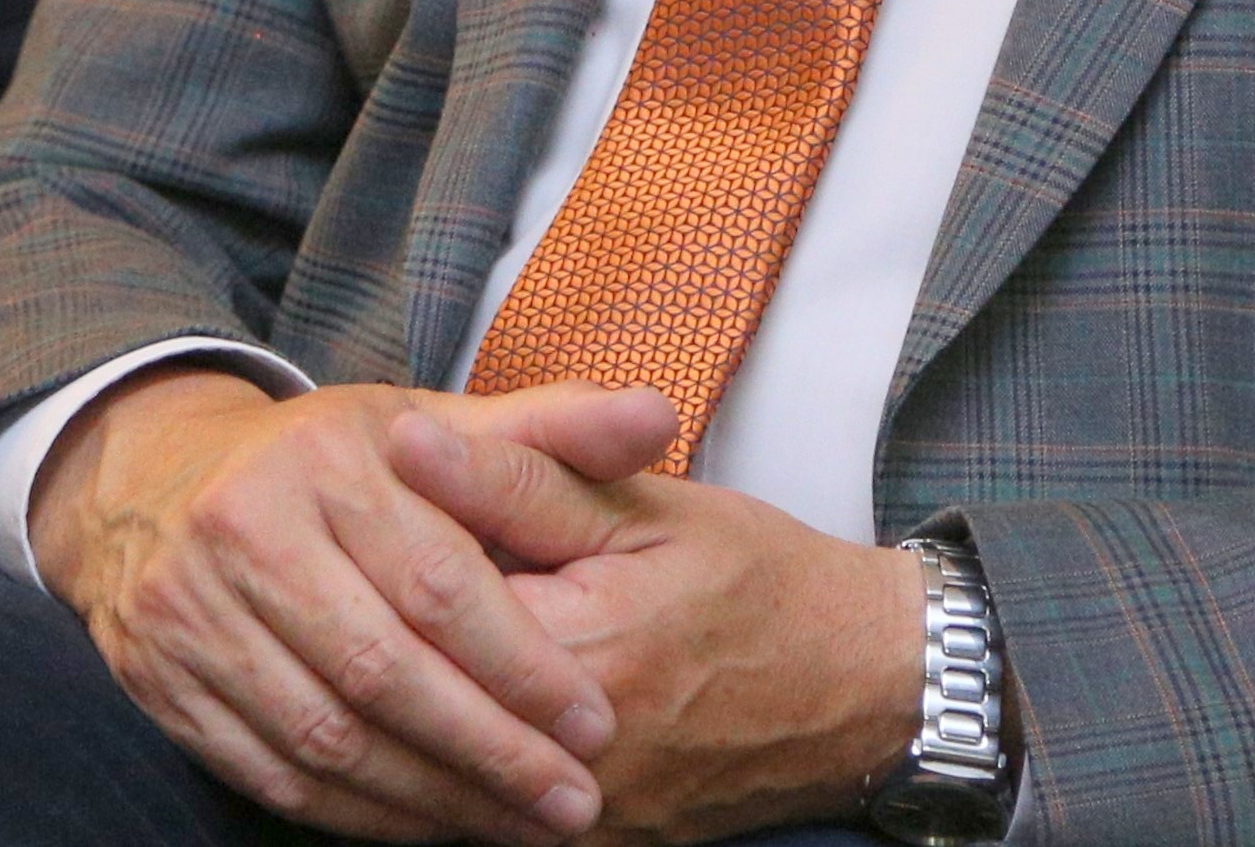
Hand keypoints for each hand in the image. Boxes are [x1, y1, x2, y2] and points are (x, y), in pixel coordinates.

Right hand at [29, 367, 649, 843]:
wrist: (155, 482)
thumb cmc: (332, 462)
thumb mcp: (433, 424)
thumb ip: (551, 427)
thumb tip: (656, 416)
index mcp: (323, 462)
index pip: (437, 581)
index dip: (522, 663)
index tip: (594, 725)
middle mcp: (245, 532)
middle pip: (381, 669)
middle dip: (489, 748)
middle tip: (572, 802)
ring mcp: (192, 614)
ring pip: (326, 735)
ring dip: (431, 796)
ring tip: (516, 824)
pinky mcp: (163, 684)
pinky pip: (273, 774)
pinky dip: (357, 814)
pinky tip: (430, 822)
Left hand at [386, 424, 924, 846]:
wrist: (860, 686)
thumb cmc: (760, 581)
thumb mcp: (644, 506)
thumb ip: (517, 478)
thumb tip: (404, 444)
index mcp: (578, 654)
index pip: (422, 607)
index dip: (394, 556)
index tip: (397, 518)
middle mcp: (571, 760)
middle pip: (423, 699)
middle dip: (396, 636)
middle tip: (402, 579)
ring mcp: (582, 824)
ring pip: (441, 772)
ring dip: (413, 710)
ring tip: (421, 639)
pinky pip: (483, 820)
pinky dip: (457, 766)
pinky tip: (455, 711)